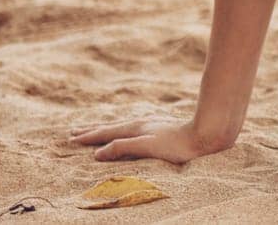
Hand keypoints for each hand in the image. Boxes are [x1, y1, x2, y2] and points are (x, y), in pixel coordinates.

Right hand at [67, 113, 226, 164]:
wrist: (206, 134)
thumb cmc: (178, 144)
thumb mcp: (147, 147)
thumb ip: (123, 148)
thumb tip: (97, 153)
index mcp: (136, 128)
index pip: (107, 133)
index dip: (89, 137)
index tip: (71, 138)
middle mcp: (142, 124)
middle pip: (112, 127)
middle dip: (92, 130)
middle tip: (73, 131)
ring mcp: (151, 125)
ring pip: (122, 126)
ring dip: (106, 129)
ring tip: (95, 129)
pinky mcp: (160, 129)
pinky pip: (133, 129)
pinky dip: (121, 131)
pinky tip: (127, 131)